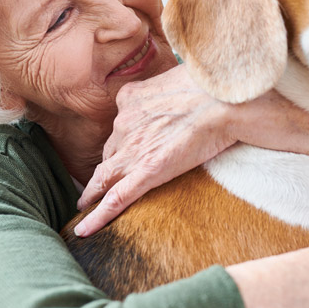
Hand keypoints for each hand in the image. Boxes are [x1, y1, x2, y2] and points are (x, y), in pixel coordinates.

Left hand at [74, 65, 236, 235]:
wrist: (224, 100)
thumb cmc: (212, 86)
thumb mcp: (178, 77)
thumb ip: (167, 89)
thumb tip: (176, 93)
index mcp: (131, 99)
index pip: (121, 127)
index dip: (118, 143)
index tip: (116, 153)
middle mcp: (125, 124)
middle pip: (110, 152)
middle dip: (105, 168)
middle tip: (98, 183)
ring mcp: (133, 150)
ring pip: (104, 177)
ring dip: (93, 193)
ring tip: (84, 207)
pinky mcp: (147, 172)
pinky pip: (116, 199)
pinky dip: (98, 217)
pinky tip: (85, 230)